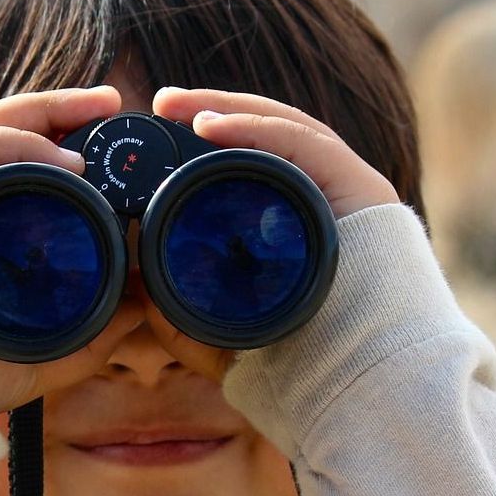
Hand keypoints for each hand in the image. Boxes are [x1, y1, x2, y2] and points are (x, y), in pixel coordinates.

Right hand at [0, 86, 143, 416]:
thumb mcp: (49, 346)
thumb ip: (96, 325)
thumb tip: (144, 299)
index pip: (16, 161)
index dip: (62, 140)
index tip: (113, 138)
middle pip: (4, 132)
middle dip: (61, 110)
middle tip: (113, 102)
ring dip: (46, 113)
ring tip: (98, 110)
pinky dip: (18, 145)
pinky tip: (64, 160)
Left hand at [133, 86, 402, 381]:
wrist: (357, 391)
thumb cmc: (296, 370)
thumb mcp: (218, 338)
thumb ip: (174, 315)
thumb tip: (132, 275)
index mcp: (299, 224)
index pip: (253, 164)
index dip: (208, 142)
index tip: (159, 135)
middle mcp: (326, 200)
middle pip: (266, 137)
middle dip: (211, 112)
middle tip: (162, 104)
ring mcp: (347, 191)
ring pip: (284, 129)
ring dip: (227, 109)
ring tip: (177, 106)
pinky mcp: (364, 189)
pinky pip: (302, 144)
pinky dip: (254, 129)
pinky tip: (210, 126)